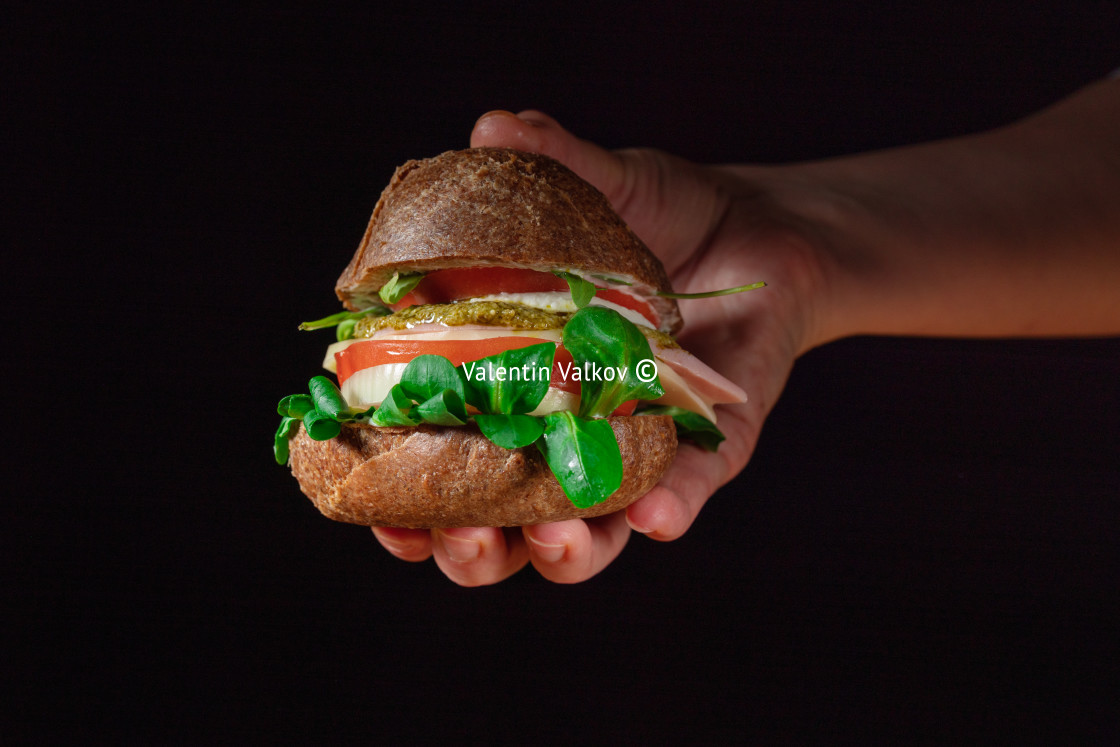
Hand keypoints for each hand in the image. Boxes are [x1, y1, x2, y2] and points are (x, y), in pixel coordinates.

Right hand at [372, 110, 828, 584]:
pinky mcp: (711, 448)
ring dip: (564, 553)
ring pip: (588, 537)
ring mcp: (632, 449)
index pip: (437, 461)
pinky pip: (687, 491)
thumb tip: (490, 124)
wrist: (762, 224)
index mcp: (507, 386)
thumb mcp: (602, 186)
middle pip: (501, 527)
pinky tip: (654, 514)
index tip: (369, 501)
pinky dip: (671, 506)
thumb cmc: (660, 215)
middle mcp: (561, 436)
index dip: (398, 496)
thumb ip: (552, 161)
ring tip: (555, 539)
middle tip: (456, 539)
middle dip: (470, 549)